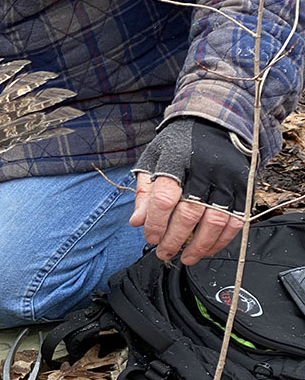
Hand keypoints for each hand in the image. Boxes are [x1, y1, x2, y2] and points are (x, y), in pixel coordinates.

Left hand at [129, 118, 248, 264]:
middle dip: (174, 240)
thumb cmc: (178, 144)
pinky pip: (235, 220)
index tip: (150, 238)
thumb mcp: (153, 159)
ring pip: (215, 221)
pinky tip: (208, 249)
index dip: (156, 223)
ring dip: (199, 245)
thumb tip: (137, 222)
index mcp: (175, 160)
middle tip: (164, 253)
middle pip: (189, 213)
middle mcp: (203, 169)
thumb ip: (144, 191)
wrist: (215, 122)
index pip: (163, 198)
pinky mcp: (243, 186)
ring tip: (186, 258)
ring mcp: (226, 178)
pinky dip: (222, 239)